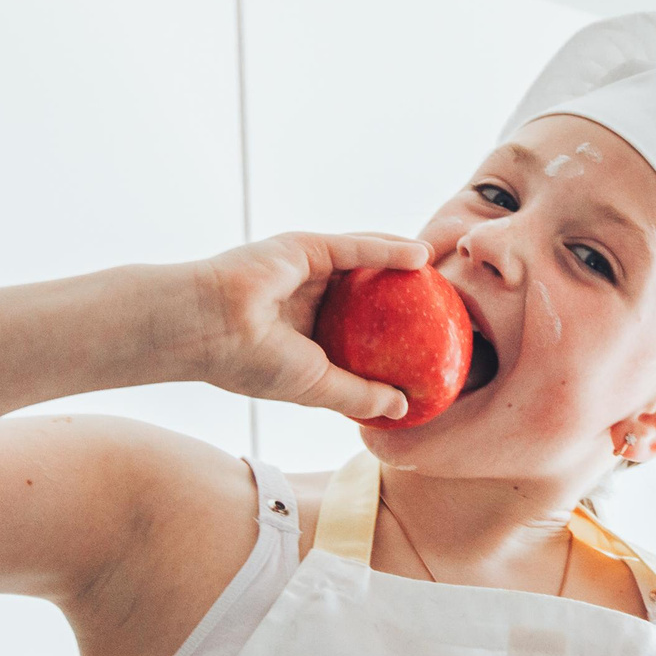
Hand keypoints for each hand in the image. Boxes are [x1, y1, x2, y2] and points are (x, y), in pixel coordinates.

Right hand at [189, 232, 433, 420]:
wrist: (206, 329)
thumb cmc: (254, 363)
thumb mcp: (318, 386)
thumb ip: (360, 394)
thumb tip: (404, 407)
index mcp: (307, 335)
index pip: (361, 334)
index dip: (395, 338)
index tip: (434, 347)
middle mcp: (309, 300)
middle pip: (369, 295)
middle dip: (407, 298)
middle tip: (448, 306)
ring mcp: (306, 272)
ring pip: (366, 264)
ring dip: (406, 265)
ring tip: (443, 272)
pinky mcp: (305, 248)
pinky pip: (356, 248)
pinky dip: (389, 250)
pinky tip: (422, 255)